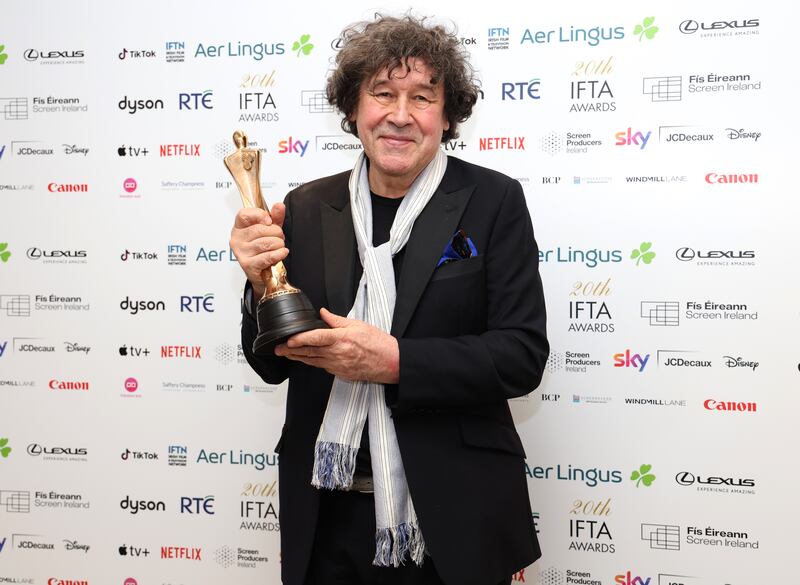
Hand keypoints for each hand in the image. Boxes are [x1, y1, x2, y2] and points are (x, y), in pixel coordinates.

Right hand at [229, 203, 287, 297]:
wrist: (263, 274)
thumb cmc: (264, 250)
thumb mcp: (270, 230)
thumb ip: (275, 218)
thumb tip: (279, 206)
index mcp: (239, 227)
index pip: (244, 214)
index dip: (259, 215)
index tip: (269, 221)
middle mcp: (237, 239)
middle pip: (259, 229)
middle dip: (276, 232)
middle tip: (279, 237)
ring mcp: (241, 252)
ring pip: (265, 243)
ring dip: (278, 244)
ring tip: (280, 247)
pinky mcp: (248, 265)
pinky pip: (267, 256)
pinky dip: (278, 254)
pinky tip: (282, 253)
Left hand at [274, 309, 399, 383]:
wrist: (390, 363)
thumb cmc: (378, 344)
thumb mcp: (358, 325)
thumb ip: (337, 320)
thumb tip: (323, 314)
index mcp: (342, 339)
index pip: (316, 338)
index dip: (300, 340)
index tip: (288, 340)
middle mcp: (337, 354)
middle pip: (309, 352)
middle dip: (291, 351)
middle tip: (278, 349)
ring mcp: (338, 365)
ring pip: (313, 361)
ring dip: (298, 358)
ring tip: (285, 354)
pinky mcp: (340, 373)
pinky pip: (322, 366)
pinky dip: (312, 362)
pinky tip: (305, 359)